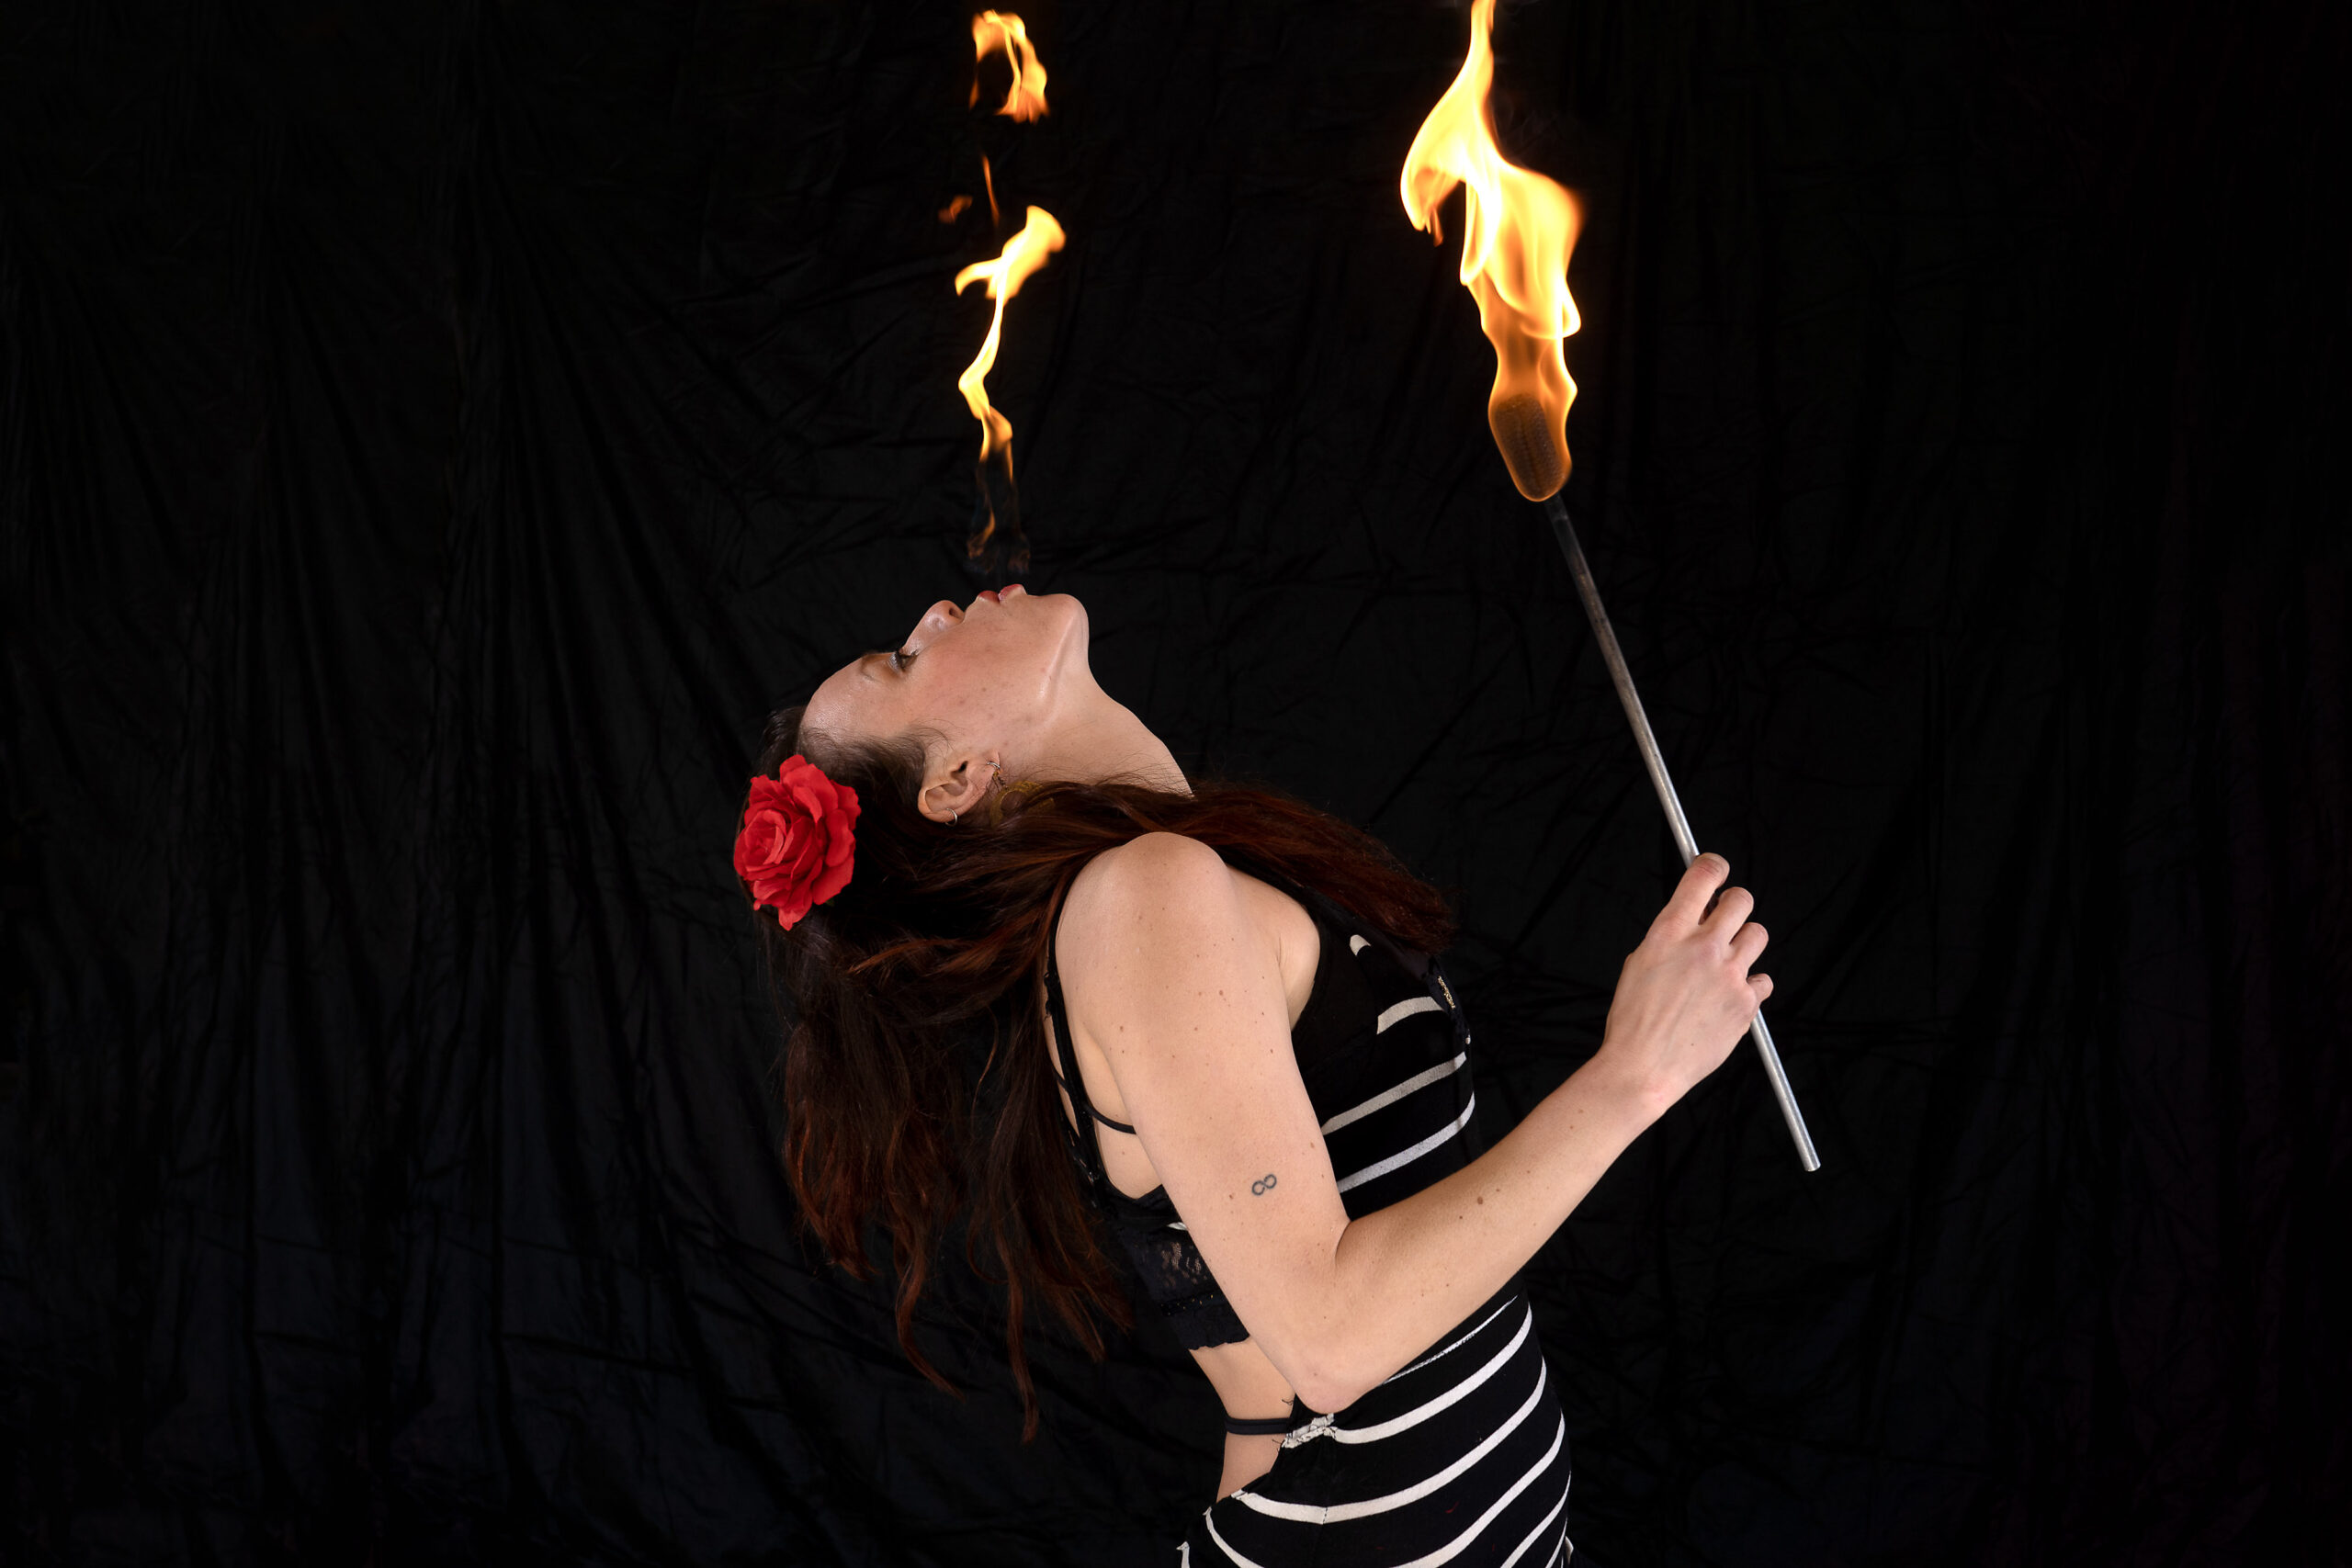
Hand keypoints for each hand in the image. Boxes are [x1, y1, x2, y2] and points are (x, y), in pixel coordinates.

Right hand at [1591, 853, 1770, 1109]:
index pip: (1705, 875)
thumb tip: (1697, 916)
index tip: (1716, 870)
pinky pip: (1763, 979)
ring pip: (1759, 934)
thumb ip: (1672, 935)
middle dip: (1734, 904)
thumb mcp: (1641, 961)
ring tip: (1727, 962)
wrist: (1644, 1067)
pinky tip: (1729, 996)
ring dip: (1745, 943)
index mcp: (1669, 931)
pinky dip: (1749, 985)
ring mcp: (1729, 974)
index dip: (1714, 866)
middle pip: (1742, 899)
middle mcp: (1703, 947)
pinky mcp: (1746, 1002)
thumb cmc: (1634, 1019)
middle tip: (1724, 919)